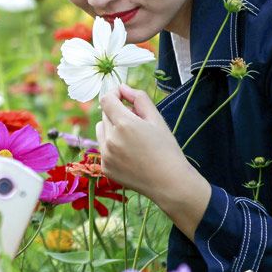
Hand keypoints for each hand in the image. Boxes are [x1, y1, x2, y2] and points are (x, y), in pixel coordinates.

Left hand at [96, 83, 195, 204]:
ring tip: (132, 139)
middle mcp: (111, 139)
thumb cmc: (166, 149)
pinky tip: (130, 155)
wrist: (169, 183)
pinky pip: (103, 148)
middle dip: (118, 113)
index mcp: (124, 124)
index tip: (123, 96)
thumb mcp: (157, 119)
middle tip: (137, 124)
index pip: (106, 99)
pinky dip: (112, 146)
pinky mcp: (105, 168)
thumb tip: (122, 88)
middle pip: (105, 115)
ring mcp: (106, 155)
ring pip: (101, 131)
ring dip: (112, 129)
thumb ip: (139, 99)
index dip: (114, 94)